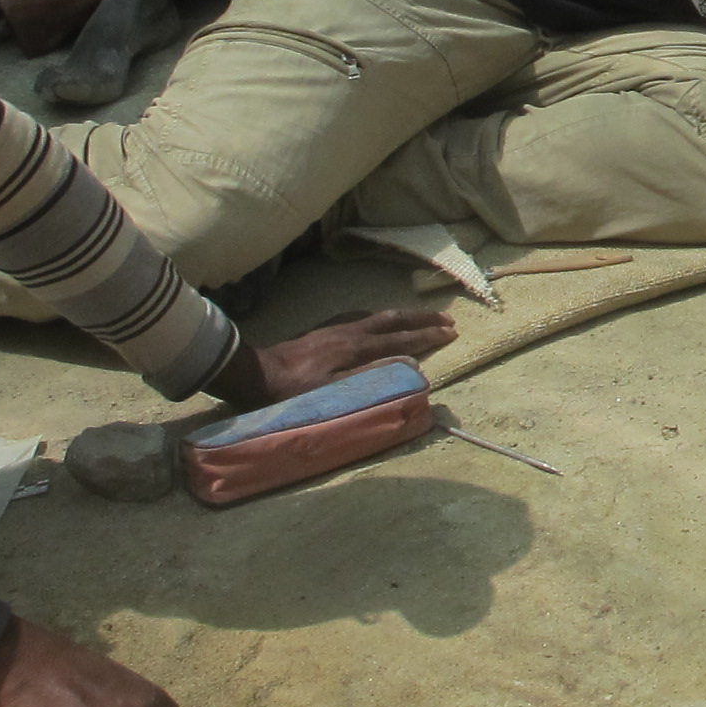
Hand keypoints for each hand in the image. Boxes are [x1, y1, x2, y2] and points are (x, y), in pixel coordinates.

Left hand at [205, 306, 457, 410]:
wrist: (254, 373)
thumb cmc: (293, 391)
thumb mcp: (333, 391)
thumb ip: (372, 377)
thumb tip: (409, 365)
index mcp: (357, 348)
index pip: (401, 341)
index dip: (427, 337)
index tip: (451, 332)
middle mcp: (350, 333)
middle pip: (393, 321)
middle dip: (422, 320)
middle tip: (446, 319)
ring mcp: (335, 329)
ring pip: (377, 315)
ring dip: (402, 316)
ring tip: (418, 317)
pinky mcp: (322, 330)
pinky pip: (358, 316)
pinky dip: (376, 315)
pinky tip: (373, 318)